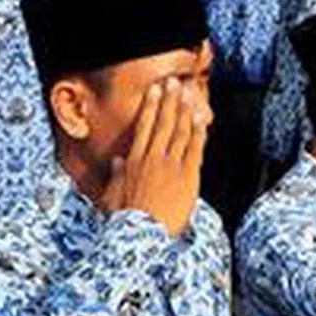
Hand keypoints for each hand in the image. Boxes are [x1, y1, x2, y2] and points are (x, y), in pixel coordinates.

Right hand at [102, 77, 208, 237]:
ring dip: (184, 110)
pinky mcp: (187, 176)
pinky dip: (198, 132)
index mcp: (134, 161)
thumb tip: (117, 161)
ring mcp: (171, 165)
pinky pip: (195, 149)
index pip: (144, 127)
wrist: (144, 232)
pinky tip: (201, 119)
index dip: (150, 107)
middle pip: (163, 123)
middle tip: (174, 83)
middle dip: (169, 101)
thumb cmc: (127, 218)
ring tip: (188, 94)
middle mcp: (152, 158)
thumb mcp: (114, 194)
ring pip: (180, 131)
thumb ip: (117, 175)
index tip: (154, 92)